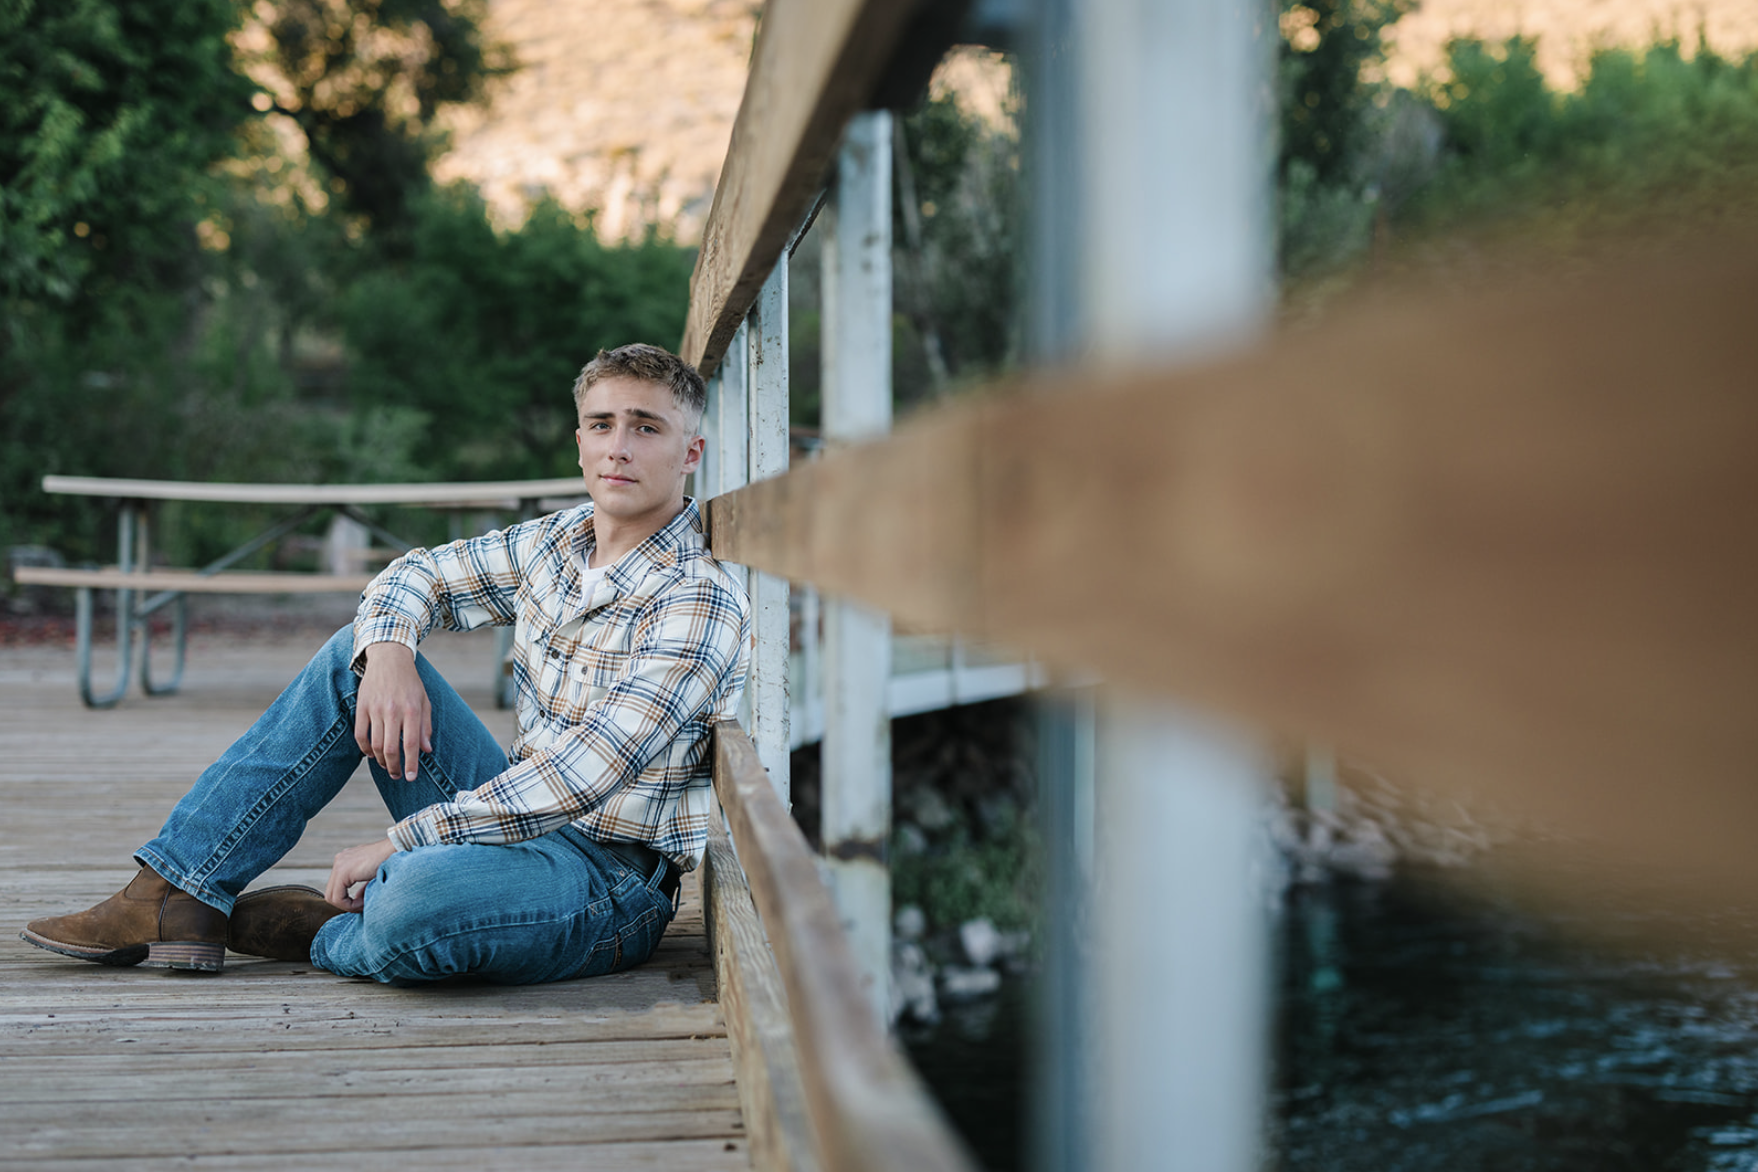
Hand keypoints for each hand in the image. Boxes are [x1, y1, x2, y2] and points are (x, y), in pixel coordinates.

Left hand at [326, 838, 396, 910]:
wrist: (396, 849)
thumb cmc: (390, 860)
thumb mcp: (372, 875)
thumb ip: (363, 887)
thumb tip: (357, 900)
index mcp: (345, 860)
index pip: (336, 888)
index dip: (348, 901)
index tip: (364, 903)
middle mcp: (339, 861)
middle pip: (331, 893)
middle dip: (346, 904)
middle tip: (363, 906)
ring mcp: (339, 865)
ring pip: (332, 897)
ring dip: (348, 906)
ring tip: (364, 904)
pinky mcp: (343, 872)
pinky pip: (337, 897)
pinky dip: (349, 905)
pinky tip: (363, 903)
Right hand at [355, 641, 431, 780]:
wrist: (389, 658)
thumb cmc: (410, 683)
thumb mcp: (425, 702)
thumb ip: (426, 727)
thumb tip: (427, 750)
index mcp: (412, 710)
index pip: (411, 744)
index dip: (411, 764)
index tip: (411, 777)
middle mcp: (393, 710)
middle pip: (390, 748)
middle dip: (394, 767)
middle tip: (398, 775)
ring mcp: (375, 709)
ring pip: (374, 744)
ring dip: (380, 760)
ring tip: (386, 765)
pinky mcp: (361, 707)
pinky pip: (359, 734)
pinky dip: (364, 748)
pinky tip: (371, 754)